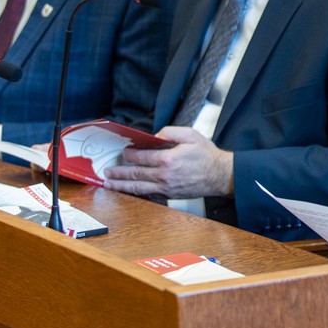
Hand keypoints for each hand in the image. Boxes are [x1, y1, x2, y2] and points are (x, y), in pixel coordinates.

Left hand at [104, 126, 233, 198]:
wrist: (220, 175)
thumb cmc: (207, 155)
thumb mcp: (191, 135)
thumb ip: (170, 132)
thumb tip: (155, 136)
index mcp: (169, 159)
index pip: (142, 157)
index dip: (130, 154)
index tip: (123, 152)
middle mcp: (164, 175)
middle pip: (136, 174)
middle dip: (119, 172)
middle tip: (107, 171)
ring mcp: (166, 187)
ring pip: (138, 188)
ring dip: (121, 186)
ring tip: (109, 184)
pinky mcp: (169, 195)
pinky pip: (148, 195)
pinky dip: (136, 194)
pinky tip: (128, 192)